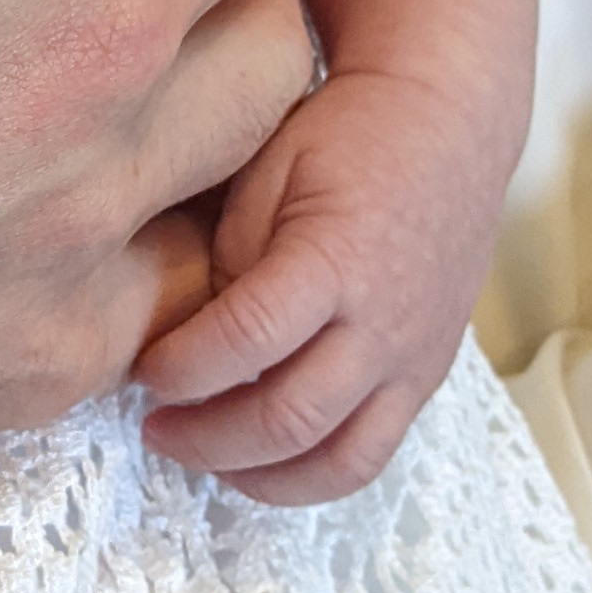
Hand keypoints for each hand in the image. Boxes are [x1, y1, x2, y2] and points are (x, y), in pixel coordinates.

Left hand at [132, 68, 489, 504]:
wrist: (449, 117)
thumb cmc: (346, 135)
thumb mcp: (267, 172)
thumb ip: (230, 261)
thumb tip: (191, 341)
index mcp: (336, 257)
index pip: (247, 339)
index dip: (182, 368)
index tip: (142, 370)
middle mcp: (385, 322)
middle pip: (289, 419)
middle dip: (207, 438)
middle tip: (156, 425)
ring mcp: (415, 357)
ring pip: (338, 463)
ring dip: (260, 476)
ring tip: (205, 455)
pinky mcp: (426, 376)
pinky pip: (370, 454)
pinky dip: (308, 473)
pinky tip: (259, 457)